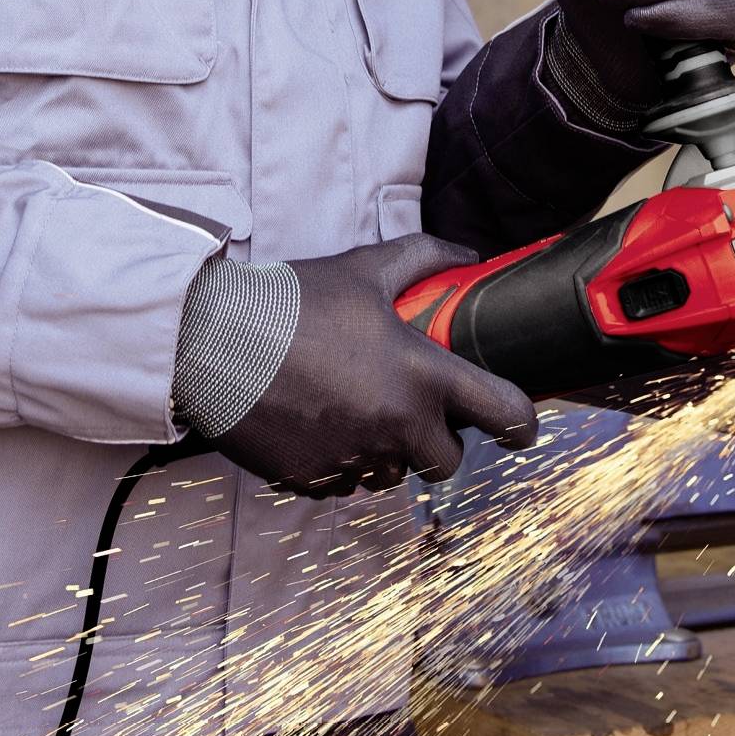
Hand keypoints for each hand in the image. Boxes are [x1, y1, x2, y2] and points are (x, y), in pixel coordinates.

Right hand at [209, 235, 536, 496]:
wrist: (212, 342)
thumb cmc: (293, 302)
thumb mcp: (364, 268)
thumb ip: (423, 258)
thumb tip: (467, 253)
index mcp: (422, 377)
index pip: (505, 416)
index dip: (522, 423)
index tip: (519, 423)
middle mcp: (397, 428)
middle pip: (448, 461)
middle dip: (439, 439)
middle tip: (414, 406)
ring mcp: (356, 460)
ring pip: (394, 475)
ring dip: (388, 450)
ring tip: (355, 404)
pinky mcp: (315, 481)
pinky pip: (346, 482)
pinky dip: (342, 460)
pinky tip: (317, 420)